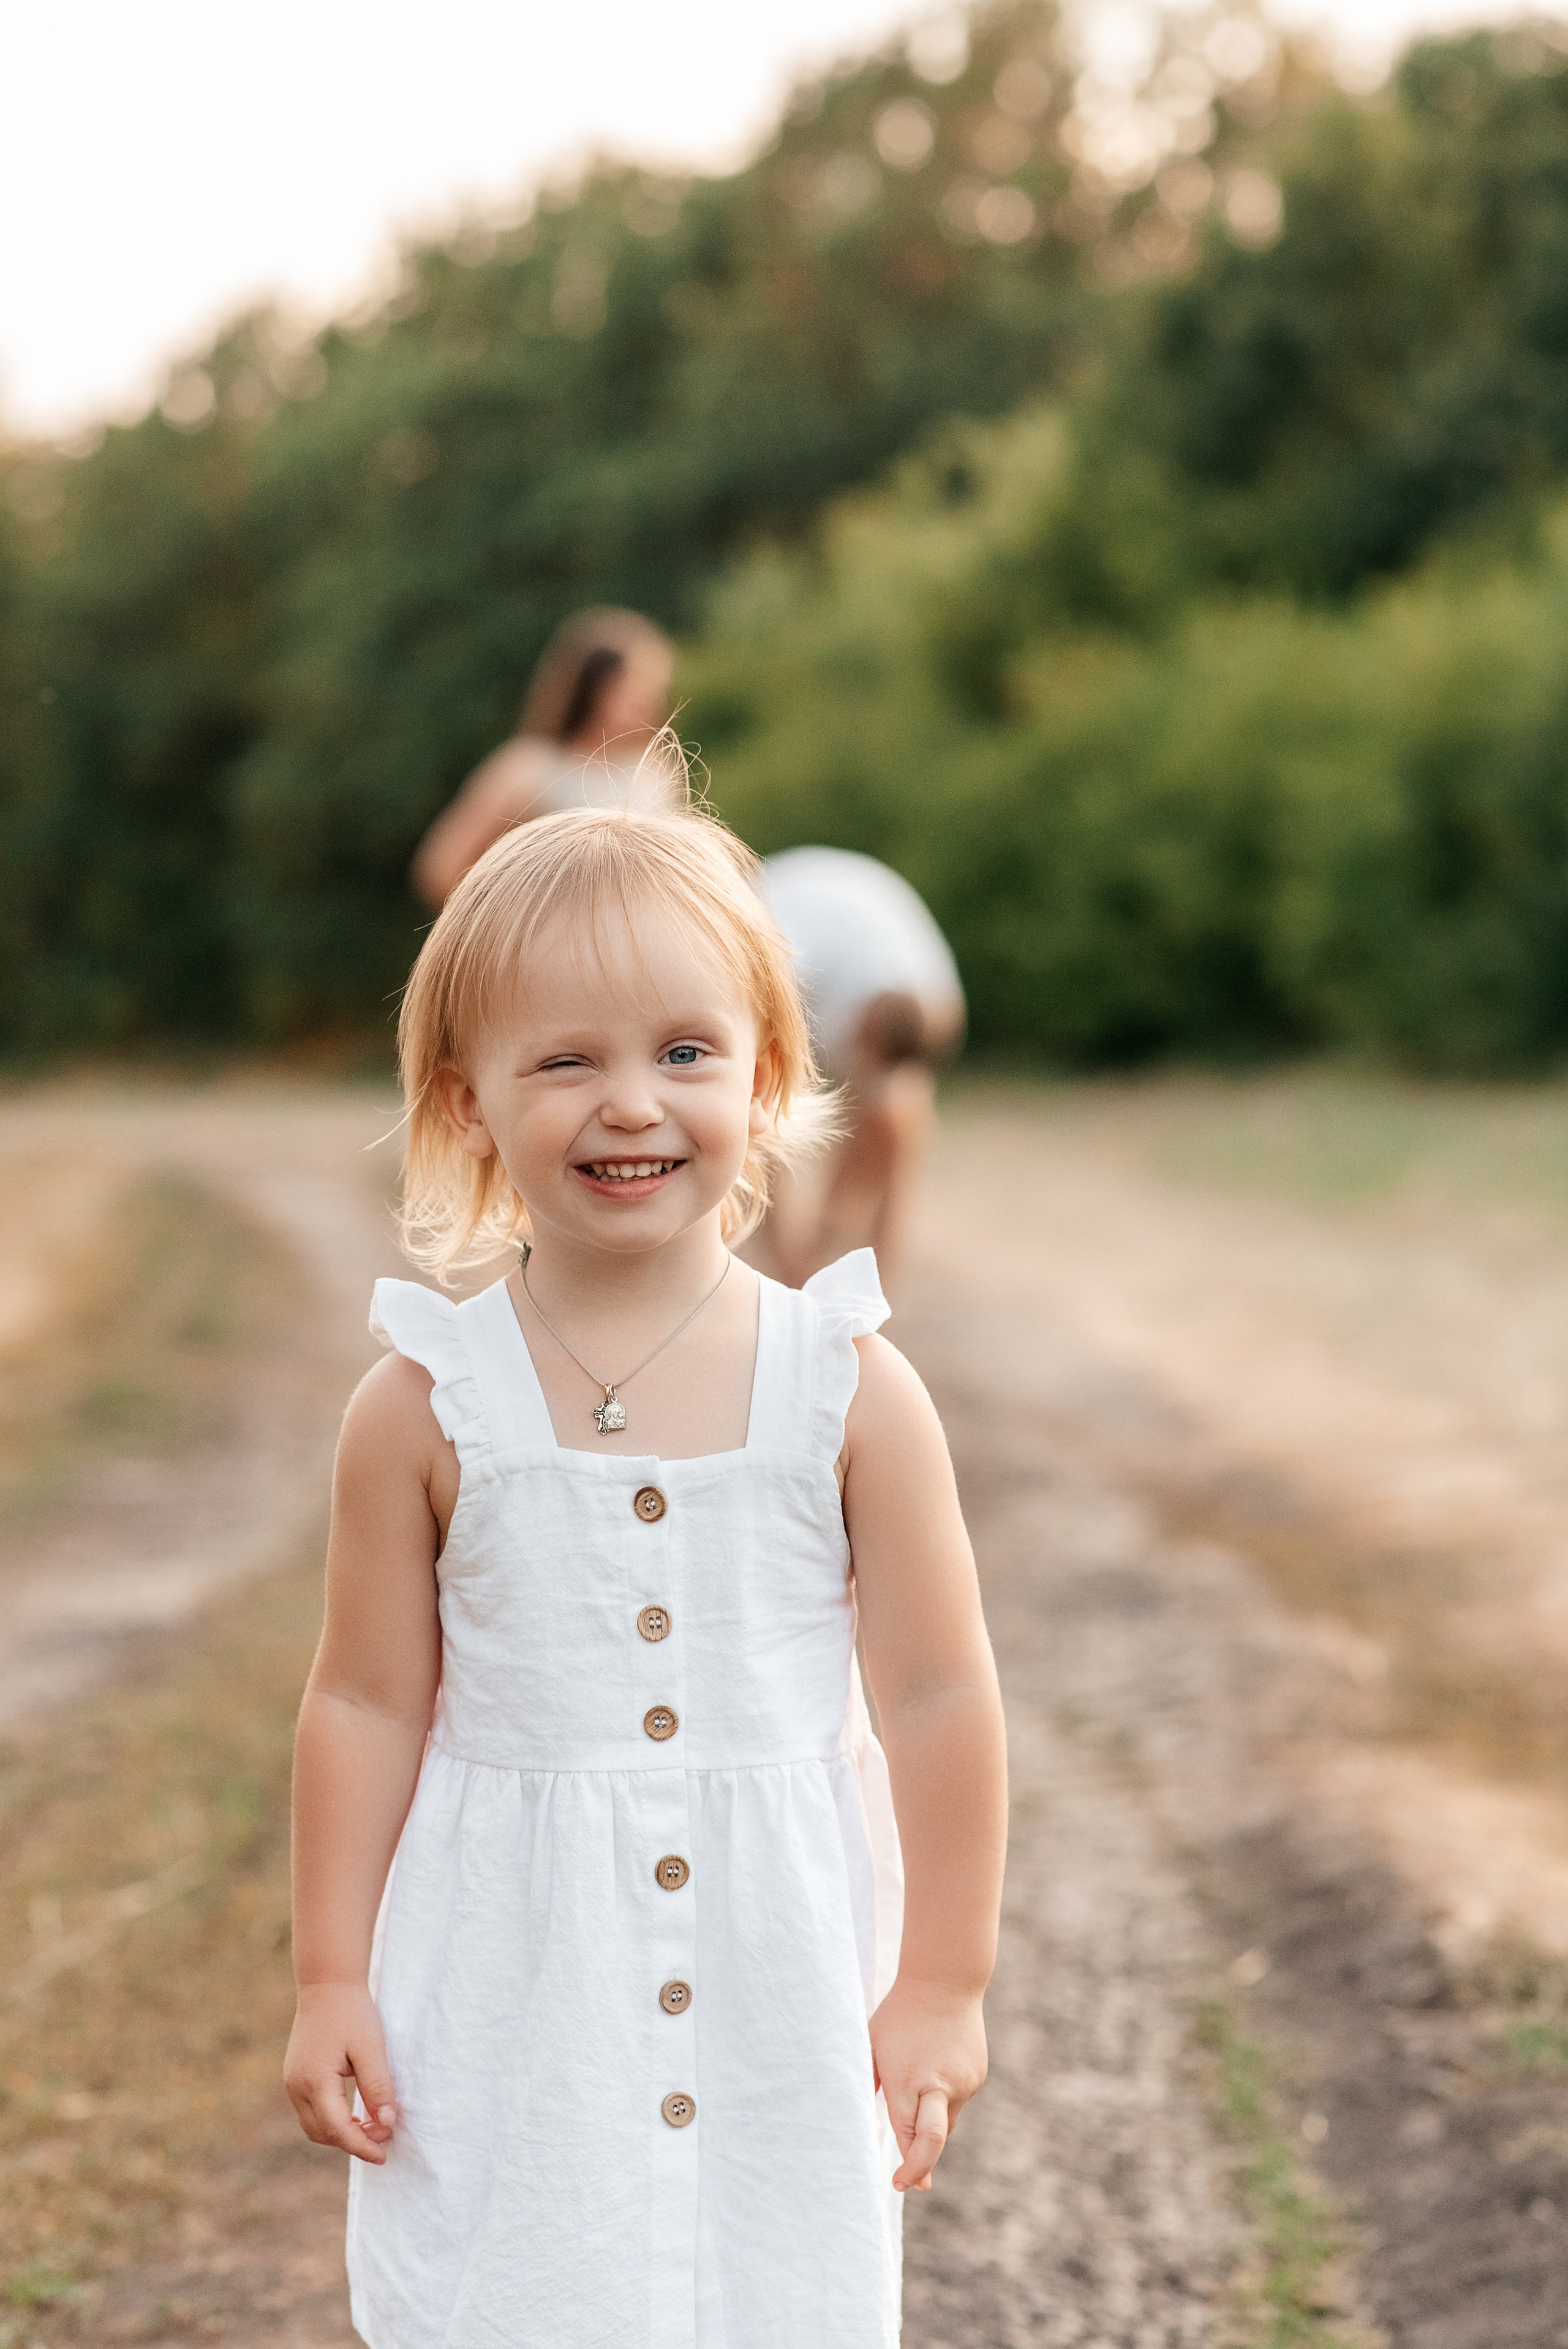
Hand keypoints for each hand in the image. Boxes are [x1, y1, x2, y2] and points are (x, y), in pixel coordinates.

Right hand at [284, 1982, 397, 2163]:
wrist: (327, 1983)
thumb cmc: (352, 2012)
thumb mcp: (371, 2047)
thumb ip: (378, 2086)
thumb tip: (387, 2123)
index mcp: (314, 2081)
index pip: (338, 2129)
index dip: (362, 2146)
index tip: (384, 2155)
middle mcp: (297, 2086)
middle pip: (322, 2134)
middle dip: (353, 2142)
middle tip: (384, 2138)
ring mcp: (292, 2082)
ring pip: (314, 2126)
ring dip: (341, 2134)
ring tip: (373, 2128)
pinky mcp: (295, 2076)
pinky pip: (311, 2111)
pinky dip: (332, 2120)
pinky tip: (355, 2115)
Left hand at [869, 1976, 987, 2192]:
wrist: (944, 1981)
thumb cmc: (898, 2014)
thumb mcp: (872, 2044)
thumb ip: (869, 2083)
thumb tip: (861, 2119)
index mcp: (907, 2079)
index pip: (908, 2135)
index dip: (906, 2166)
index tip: (897, 2183)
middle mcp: (938, 2085)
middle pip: (934, 2142)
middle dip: (923, 2169)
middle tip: (914, 2186)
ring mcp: (963, 2082)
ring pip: (945, 2122)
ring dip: (930, 2122)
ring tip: (917, 2082)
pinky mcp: (976, 2076)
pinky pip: (956, 2101)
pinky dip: (942, 2099)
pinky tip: (934, 2068)